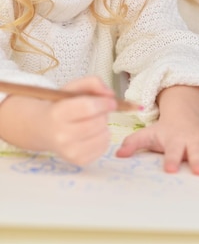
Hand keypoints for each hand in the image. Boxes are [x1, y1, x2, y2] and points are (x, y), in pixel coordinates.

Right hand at [0, 76, 116, 165]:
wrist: (43, 129)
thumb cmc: (61, 106)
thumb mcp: (72, 88)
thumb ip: (93, 82)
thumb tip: (110, 94)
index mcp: (57, 113)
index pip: (88, 108)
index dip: (104, 103)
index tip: (111, 101)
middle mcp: (61, 135)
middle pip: (98, 123)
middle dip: (104, 114)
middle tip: (98, 111)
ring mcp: (69, 151)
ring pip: (103, 136)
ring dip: (104, 126)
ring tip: (93, 122)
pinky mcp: (78, 161)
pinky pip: (104, 147)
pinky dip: (103, 138)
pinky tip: (92, 134)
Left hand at [116, 85, 198, 174]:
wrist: (187, 113)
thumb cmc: (168, 129)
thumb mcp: (150, 133)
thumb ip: (135, 143)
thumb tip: (118, 153)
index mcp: (176, 141)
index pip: (172, 152)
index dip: (171, 160)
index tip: (171, 169)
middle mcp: (195, 142)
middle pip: (197, 153)